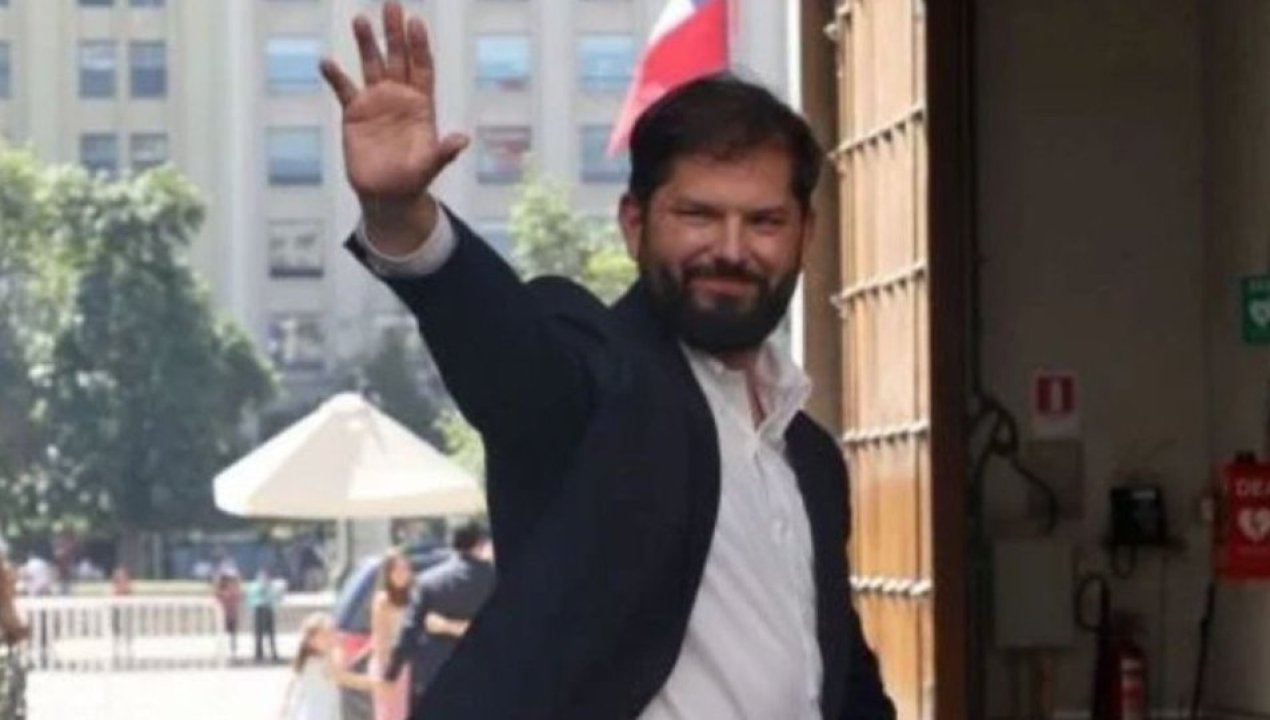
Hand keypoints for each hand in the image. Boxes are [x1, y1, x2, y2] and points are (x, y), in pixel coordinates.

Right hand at [321, 1, 467, 253]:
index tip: (416, 22)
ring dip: (367, 44)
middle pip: (398, 58)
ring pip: (371, 66)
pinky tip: (327, 61)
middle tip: (392, 5)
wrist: (387, 194)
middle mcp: (399, 97)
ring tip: (361, 19)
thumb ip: (444, 151)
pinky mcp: (354, 113)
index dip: (419, 46)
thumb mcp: (430, 166)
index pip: (422, 68)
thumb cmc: (413, 179)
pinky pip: (344, 89)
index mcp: (421, 104)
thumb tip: (462, 139)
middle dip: (395, 32)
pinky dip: (335, 76)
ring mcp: (376, 102)